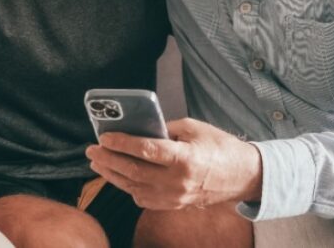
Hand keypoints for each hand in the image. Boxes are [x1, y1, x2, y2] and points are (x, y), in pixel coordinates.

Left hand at [85, 118, 261, 209]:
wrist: (242, 176)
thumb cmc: (219, 147)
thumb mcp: (193, 128)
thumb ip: (164, 128)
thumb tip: (137, 128)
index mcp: (184, 158)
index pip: (146, 150)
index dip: (122, 143)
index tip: (104, 136)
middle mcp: (177, 181)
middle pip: (133, 171)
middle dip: (108, 159)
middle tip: (91, 149)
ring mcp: (175, 197)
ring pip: (134, 187)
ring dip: (112, 174)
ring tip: (97, 162)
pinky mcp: (174, 205)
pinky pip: (144, 198)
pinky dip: (128, 187)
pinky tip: (118, 176)